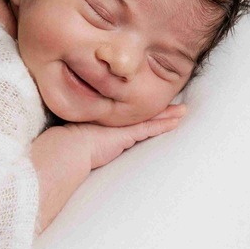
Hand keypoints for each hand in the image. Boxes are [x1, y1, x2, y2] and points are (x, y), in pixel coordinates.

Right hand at [64, 103, 186, 170]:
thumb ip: (83, 134)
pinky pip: (151, 127)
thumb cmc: (66, 146)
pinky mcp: (127, 134)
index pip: (126, 110)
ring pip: (149, 117)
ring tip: (182, 110)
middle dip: (157, 106)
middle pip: (140, 110)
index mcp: (103, 117)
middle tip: (173, 102)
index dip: (139, 104)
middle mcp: (113, 118)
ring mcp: (120, 125)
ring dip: (167, 113)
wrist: (67, 149)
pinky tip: (177, 121)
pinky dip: (164, 124)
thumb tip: (78, 139)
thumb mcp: (77, 136)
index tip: (150, 99)